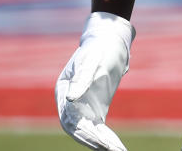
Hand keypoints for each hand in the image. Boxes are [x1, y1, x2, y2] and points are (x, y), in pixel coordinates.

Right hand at [55, 12, 135, 150]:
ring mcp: (82, 107)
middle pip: (77, 129)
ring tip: (117, 150)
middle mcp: (70, 103)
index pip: (69, 118)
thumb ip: (82, 79)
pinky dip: (106, 138)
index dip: (83, 131)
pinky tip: (116, 147)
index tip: (100, 140)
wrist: (109, 41)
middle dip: (93, 141)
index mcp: (63, 91)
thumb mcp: (91, 60)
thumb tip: (72, 98)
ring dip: (101, 142)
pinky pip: (98, 128)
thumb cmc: (98, 48)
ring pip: (88, 131)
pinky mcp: (95, 108)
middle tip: (111, 148)